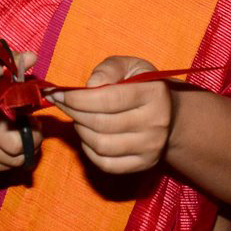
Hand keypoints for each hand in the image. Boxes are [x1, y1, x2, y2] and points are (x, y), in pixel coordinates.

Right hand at [0, 53, 41, 179]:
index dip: (31, 133)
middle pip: (13, 158)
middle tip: (26, 129)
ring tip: (7, 134)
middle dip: (27, 144)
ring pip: (3, 168)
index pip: (15, 143)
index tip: (32, 120)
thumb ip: (7, 64)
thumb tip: (33, 57)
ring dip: (12, 153)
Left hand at [49, 56, 171, 174]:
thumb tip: (90, 85)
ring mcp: (151, 147)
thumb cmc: (143, 85)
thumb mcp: (130, 66)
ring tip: (77, 118)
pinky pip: (107, 164)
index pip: (108, 99)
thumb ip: (109, 68)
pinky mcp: (144, 164)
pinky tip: (87, 136)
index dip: (78, 98)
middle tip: (63, 104)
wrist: (170, 114)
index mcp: (154, 93)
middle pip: (102, 124)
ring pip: (102, 145)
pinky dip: (89, 151)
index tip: (59, 94)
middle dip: (75, 113)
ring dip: (81, 131)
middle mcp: (156, 123)